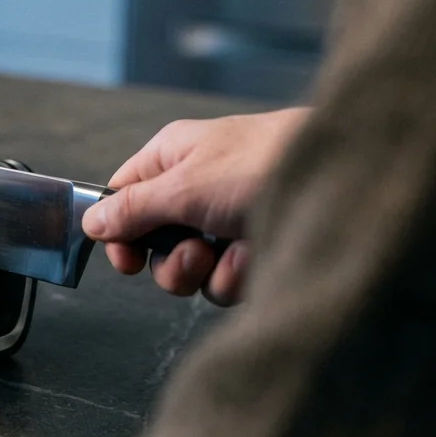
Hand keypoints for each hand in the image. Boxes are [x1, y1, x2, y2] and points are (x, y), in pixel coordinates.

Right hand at [82, 108, 308, 304]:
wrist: (344, 179)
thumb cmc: (263, 164)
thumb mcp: (184, 186)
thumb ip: (133, 209)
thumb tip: (90, 220)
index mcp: (173, 158)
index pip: (124, 197)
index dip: (119, 232)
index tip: (127, 260)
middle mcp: (197, 187)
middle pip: (156, 243)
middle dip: (171, 261)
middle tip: (192, 254)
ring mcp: (227, 220)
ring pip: (192, 268)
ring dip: (207, 271)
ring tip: (233, 253)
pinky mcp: (256, 246)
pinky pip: (226, 278)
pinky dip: (238, 275)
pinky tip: (259, 256)